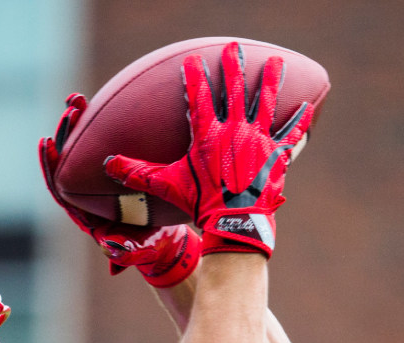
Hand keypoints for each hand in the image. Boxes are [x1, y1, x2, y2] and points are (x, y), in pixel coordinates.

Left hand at [40, 95, 199, 285]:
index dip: (51, 166)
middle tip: (72, 109)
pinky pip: (100, 145)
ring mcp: (98, 183)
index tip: (46, 142)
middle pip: (66, 163)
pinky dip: (98, 125)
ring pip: (80, 150)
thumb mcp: (141, 250)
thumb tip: (110, 249)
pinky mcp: (113, 172)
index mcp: (85, 214)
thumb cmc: (151, 247)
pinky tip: (99, 103)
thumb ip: (127, 253)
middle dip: (65, 134)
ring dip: (78, 124)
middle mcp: (86, 198)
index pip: (60, 187)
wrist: (164, 240)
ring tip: (79, 100)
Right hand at [105, 42, 312, 257]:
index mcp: (208, 135)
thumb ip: (138, 173)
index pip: (198, 98)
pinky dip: (299, 121)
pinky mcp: (276, 155)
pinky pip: (290, 134)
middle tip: (233, 48)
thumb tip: (107, 165)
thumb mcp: (167, 187)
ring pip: (265, 103)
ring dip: (269, 82)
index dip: (194, 77)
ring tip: (275, 63)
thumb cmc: (199, 204)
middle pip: (234, 91)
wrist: (235, 222)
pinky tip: (308, 107)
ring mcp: (258, 141)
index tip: (193, 59)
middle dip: (233, 67)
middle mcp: (235, 131)